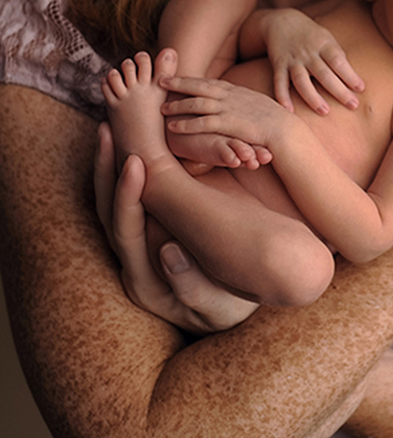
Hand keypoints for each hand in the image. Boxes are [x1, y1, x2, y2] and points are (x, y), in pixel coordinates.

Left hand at [94, 122, 251, 332]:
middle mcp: (132, 262)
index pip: (125, 232)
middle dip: (107, 170)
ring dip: (111, 165)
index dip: (126, 196)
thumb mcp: (217, 307)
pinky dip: (130, 168)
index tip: (135, 163)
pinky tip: (137, 141)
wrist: (241, 307)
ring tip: (112, 128)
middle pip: (109, 211)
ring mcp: (138, 246)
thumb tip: (167, 252)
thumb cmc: (231, 309)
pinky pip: (136, 198)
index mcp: (143, 281)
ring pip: (115, 202)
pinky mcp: (151, 231)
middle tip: (110, 131)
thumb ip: (192, 287)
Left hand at [160, 75, 289, 166]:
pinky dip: (186, 124)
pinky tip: (174, 127)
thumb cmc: (271, 119)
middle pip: (198, 86)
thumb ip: (239, 100)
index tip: (175, 76)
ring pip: (197, 103)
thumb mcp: (253, 103)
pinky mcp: (229, 123)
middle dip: (178, 83)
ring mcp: (228, 108)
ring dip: (178, 104)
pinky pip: (203, 122)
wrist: (284, 129)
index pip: (208, 81)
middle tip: (160, 81)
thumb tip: (231, 100)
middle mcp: (229, 95)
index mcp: (234, 90)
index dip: (190, 79)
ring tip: (162, 108)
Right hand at [261, 8, 364, 113]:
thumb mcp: (327, 37)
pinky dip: (282, 97)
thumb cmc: (311, 34)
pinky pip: (279, 82)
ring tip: (324, 112)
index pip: (338, 61)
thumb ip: (337, 55)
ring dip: (313, 97)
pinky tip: (288, 111)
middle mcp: (308, 53)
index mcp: (323, 45)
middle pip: (324, 74)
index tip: (361, 88)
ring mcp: (292, 60)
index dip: (350, 75)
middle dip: (339, 91)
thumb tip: (351, 76)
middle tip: (353, 105)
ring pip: (302, 81)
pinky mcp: (278, 65)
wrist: (281, 21)